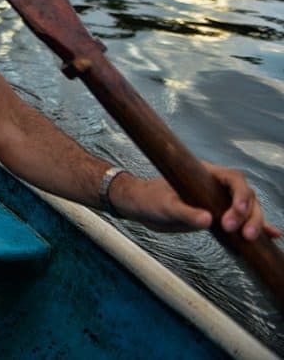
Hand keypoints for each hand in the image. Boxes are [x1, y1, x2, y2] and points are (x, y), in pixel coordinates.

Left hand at [111, 164, 281, 239]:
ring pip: (248, 208)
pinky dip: (258, 227)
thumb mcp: (164, 206)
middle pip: (246, 195)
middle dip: (249, 214)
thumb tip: (207, 220)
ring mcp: (220, 200)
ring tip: (250, 239)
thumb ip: (184, 212)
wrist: (142, 206)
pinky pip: (242, 219)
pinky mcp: (219, 215)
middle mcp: (216, 186)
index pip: (233, 179)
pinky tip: (271, 237)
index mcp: (205, 174)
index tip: (236, 213)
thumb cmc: (150, 200)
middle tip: (242, 233)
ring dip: (254, 222)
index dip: (240, 195)